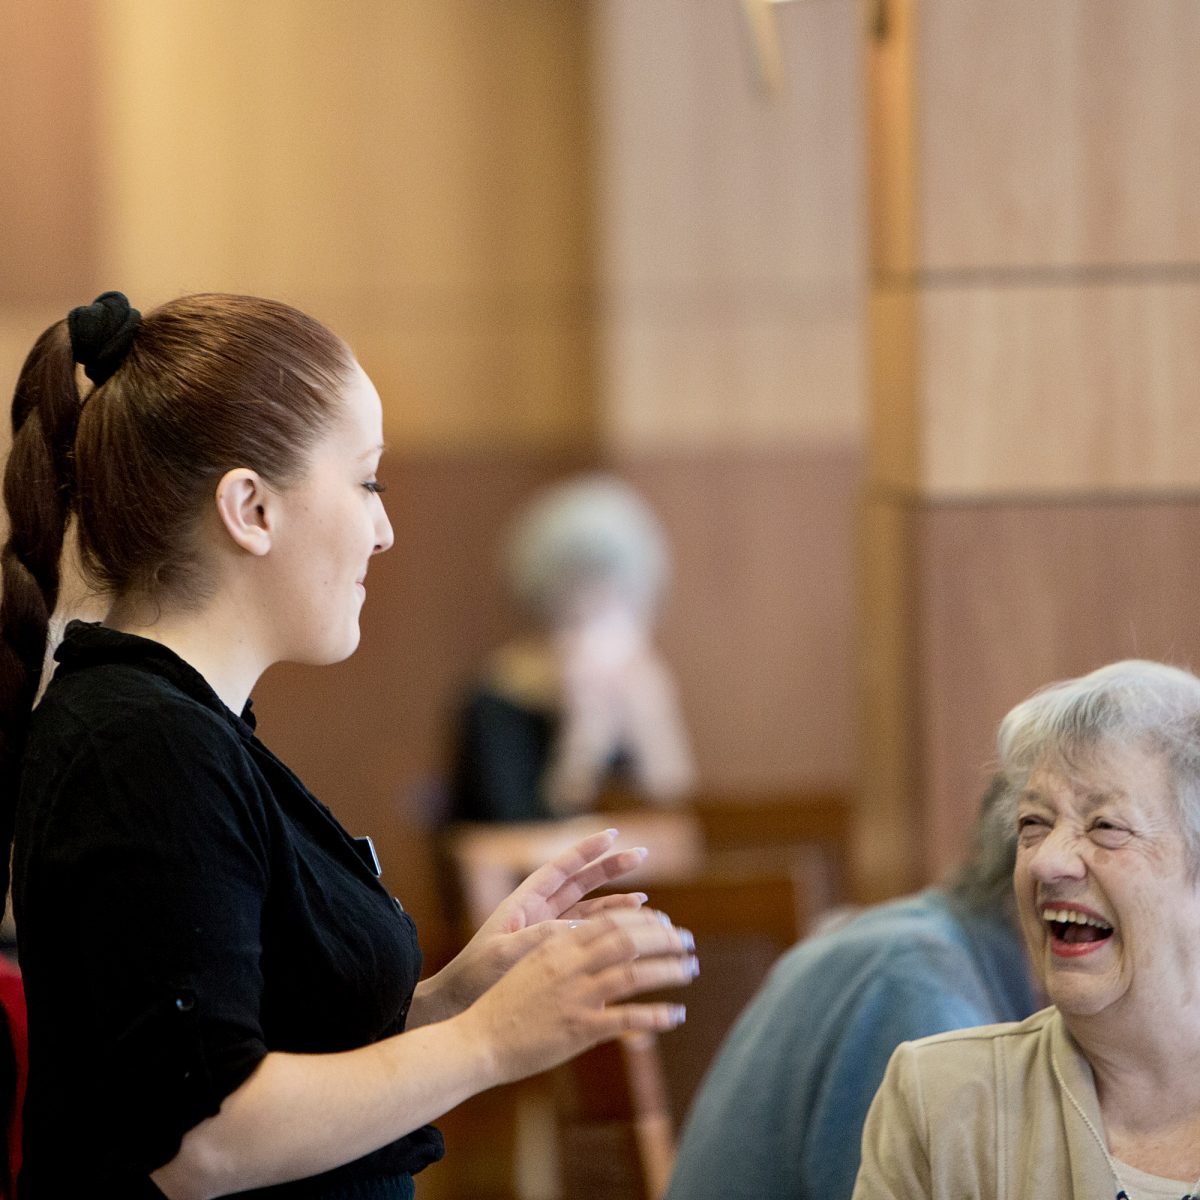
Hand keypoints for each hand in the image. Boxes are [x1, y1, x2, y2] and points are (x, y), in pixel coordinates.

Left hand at [415, 830, 650, 1020]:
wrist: (457, 1002)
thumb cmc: (473, 976)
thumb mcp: (502, 954)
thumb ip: (536, 938)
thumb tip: (574, 927)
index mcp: (522, 903)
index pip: (560, 869)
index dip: (586, 851)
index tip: (612, 834)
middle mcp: (538, 912)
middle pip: (580, 883)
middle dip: (610, 869)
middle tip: (641, 855)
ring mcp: (546, 932)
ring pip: (588, 909)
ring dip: (616, 903)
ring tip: (645, 900)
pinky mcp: (552, 954)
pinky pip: (585, 936)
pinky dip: (607, 931)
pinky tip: (628, 932)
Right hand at [459, 906, 697, 1086]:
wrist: (477, 1040)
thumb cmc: (502, 1003)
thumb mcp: (530, 963)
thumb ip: (562, 949)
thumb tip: (591, 937)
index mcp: (558, 944)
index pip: (610, 921)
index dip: (642, 919)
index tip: (664, 922)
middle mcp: (570, 964)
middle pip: (628, 939)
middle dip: (664, 937)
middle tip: (688, 940)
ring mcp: (576, 995)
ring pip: (634, 973)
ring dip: (668, 969)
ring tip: (691, 969)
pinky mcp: (580, 1028)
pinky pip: (626, 1018)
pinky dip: (655, 1016)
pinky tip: (676, 1015)